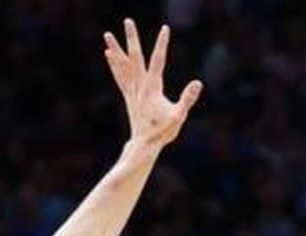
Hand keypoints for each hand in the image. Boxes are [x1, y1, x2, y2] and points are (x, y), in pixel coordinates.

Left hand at [103, 20, 201, 150]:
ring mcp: (132, 90)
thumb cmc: (163, 132)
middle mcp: (139, 86)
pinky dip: (114, 64)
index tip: (165, 28)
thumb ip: (187, 99)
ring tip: (107, 34)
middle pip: (134, 57)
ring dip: (116, 48)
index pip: (158, 60)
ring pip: (122, 65)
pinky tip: (109, 55)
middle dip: (131, 38)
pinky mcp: (128, 95)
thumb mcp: (179, 116)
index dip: (162, 44)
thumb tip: (197, 83)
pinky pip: (119, 76)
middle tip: (127, 21)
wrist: (144, 144)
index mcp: (152, 88)